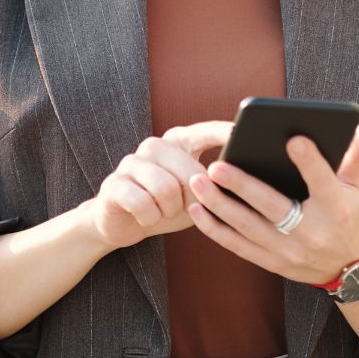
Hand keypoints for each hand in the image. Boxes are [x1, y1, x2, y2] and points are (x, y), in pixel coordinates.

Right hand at [85, 120, 233, 250]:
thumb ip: (215, 184)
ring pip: (166, 189)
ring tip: (164, 212)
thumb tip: (242, 181)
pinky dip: (150, 218)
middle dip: (193, 199)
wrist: (123, 224)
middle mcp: (155, 145)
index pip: (205, 132)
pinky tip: (146, 218)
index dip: (223, 133)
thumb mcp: (196, 196)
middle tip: (185, 209)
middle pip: (190, 172)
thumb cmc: (167, 207)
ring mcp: (132, 162)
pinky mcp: (114, 183)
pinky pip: (142, 203)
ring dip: (170, 211)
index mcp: (178, 143)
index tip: (244, 134)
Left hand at [186, 120, 358, 284]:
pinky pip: (238, 246)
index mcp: (336, 208)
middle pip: (274, 208)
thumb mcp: (356, 186)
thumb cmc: (347, 214)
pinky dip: (215, 229)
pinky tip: (197, 209)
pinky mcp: (272, 263)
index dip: (310, 161)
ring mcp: (289, 251)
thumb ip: (357, 154)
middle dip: (243, 187)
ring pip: (248, 227)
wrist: (348, 265)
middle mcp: (312, 232)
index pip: (323, 181)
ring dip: (220, 206)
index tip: (293, 139)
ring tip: (198, 182)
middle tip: (216, 166)